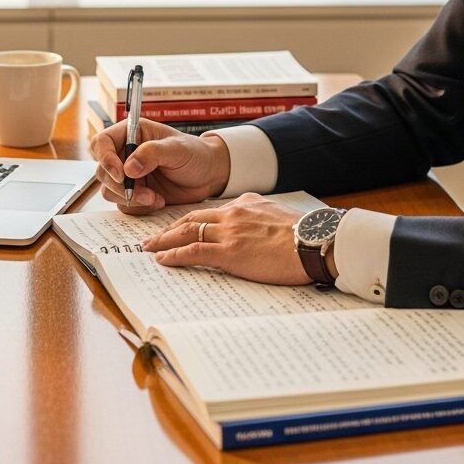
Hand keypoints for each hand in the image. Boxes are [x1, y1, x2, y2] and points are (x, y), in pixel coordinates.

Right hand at [90, 119, 230, 212]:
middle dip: (120, 186)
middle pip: (102, 171)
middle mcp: (126, 154)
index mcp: (132, 134)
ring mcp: (129, 176)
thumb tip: (129, 167)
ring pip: (110, 190)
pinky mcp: (135, 194)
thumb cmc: (195, 154)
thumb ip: (152, 153)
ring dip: (130, 199)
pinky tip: (158, 201)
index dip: (105, 158)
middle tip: (143, 193)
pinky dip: (138, 207)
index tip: (122, 174)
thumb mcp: (177, 149)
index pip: (102, 142)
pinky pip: (124, 205)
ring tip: (154, 198)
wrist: (209, 176)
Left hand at [142, 192, 312, 284]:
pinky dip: (175, 255)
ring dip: (165, 241)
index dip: (191, 219)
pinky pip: (194, 252)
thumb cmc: (303, 235)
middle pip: (192, 218)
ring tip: (149, 248)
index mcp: (246, 204)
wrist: (313, 241)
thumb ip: (260, 218)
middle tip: (153, 237)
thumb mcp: (278, 216)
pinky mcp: (230, 252)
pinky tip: (163, 259)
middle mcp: (234, 213)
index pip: (211, 211)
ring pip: (188, 232)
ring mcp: (230, 232)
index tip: (180, 227)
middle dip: (170, 228)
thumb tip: (254, 229)